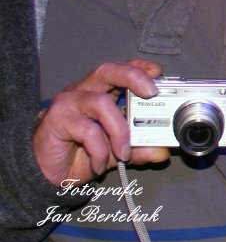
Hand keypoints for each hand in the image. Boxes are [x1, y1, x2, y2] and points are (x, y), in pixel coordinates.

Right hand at [33, 60, 168, 186]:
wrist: (47, 174)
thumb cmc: (79, 154)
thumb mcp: (115, 151)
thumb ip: (138, 149)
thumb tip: (161, 152)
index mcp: (101, 91)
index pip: (121, 69)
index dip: (139, 67)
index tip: (157, 72)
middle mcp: (84, 91)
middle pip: (108, 71)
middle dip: (133, 77)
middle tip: (151, 92)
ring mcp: (68, 103)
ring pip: (100, 102)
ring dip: (119, 129)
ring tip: (124, 153)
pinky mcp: (56, 119)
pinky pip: (87, 130)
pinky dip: (99, 149)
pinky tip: (99, 164)